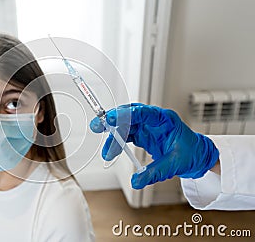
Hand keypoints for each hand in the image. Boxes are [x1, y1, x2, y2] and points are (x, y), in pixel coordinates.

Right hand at [90, 103, 218, 188]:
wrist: (196, 156)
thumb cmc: (191, 154)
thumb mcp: (174, 164)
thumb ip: (154, 172)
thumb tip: (136, 181)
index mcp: (165, 119)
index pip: (143, 112)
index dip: (126, 114)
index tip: (111, 118)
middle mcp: (154, 120)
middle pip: (129, 115)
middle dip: (113, 120)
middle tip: (98, 126)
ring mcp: (147, 126)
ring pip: (125, 126)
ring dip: (113, 135)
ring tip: (106, 151)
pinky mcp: (143, 134)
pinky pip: (126, 135)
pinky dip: (117, 142)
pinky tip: (111, 151)